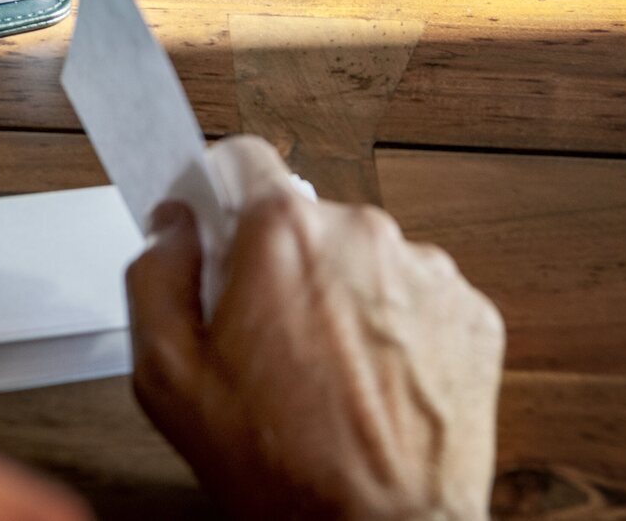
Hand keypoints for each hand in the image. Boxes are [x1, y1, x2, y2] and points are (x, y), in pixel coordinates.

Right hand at [127, 137, 504, 520]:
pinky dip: (392, 328)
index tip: (212, 233)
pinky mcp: (471, 312)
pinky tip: (371, 383)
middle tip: (263, 338)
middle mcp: (362, 231)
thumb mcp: (167, 375)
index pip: (241, 158)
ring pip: (359, 257)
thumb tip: (174, 228)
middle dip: (277, 264)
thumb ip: (155, 275)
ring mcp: (426, 271)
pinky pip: (413, 296)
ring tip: (325, 373)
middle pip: (300, 218)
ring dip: (340, 295)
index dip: (216, 198)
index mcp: (283, 232)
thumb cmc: (282, 466)